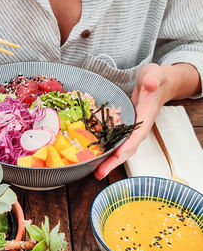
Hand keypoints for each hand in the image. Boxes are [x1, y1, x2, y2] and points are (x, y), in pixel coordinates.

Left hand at [94, 63, 170, 179]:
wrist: (156, 84)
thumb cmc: (154, 80)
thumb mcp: (153, 75)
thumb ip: (152, 80)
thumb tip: (149, 84)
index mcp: (145, 119)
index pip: (136, 137)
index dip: (126, 147)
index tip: (116, 157)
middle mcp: (138, 129)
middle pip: (126, 149)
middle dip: (113, 162)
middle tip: (99, 174)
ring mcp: (130, 130)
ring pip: (120, 148)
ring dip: (108, 161)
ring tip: (95, 172)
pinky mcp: (124, 128)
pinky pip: (114, 142)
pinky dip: (105, 150)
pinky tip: (94, 155)